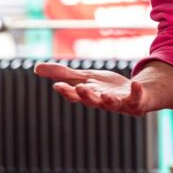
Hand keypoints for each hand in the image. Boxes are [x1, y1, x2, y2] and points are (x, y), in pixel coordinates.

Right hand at [34, 62, 152, 116]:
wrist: (137, 92)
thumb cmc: (107, 88)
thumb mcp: (85, 77)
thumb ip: (64, 74)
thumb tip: (36, 68)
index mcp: (89, 96)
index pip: (76, 95)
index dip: (67, 92)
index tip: (58, 86)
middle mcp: (103, 102)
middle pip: (93, 101)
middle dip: (86, 96)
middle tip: (80, 88)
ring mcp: (120, 104)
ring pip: (113, 105)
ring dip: (108, 100)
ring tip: (105, 95)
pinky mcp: (137, 101)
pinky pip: (137, 98)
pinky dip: (136, 91)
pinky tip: (135, 83)